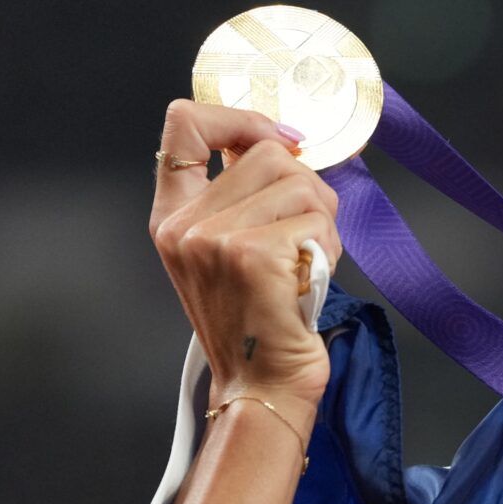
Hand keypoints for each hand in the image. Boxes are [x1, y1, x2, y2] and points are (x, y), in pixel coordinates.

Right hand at [149, 100, 341, 411]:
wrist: (263, 385)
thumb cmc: (262, 319)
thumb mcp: (232, 251)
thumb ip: (243, 195)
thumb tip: (288, 141)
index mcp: (172, 215)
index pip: (184, 123)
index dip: (241, 118)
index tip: (283, 139)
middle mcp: (183, 224)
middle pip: (267, 152)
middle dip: (307, 188)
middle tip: (306, 236)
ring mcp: (212, 238)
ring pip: (300, 183)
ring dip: (323, 221)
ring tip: (306, 263)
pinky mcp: (250, 255)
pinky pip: (316, 220)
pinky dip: (330, 247)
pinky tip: (310, 279)